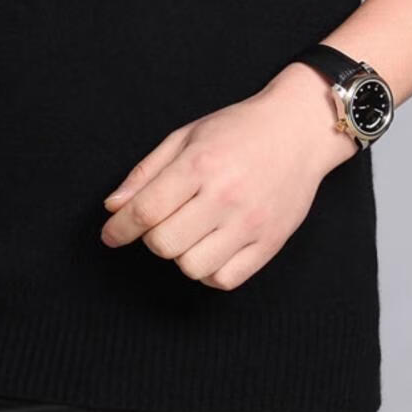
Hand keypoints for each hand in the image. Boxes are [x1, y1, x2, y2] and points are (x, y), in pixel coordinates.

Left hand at [100, 64, 355, 290]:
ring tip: (192, 233)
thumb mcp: (186, 136)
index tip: (110, 235)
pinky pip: (225, 280)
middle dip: (152, 237)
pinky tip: (212, 249)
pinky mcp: (271, 243)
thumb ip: (146, 173)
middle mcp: (226, 196)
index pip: (145, 211)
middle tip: (164, 221)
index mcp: (200, 165)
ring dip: (181, 255)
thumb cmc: (239, 130)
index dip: (119, 229)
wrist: (300, 131)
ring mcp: (251, 223)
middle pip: (164, 244)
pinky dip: (209, 272)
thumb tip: (113, 207)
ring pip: (192, 267)